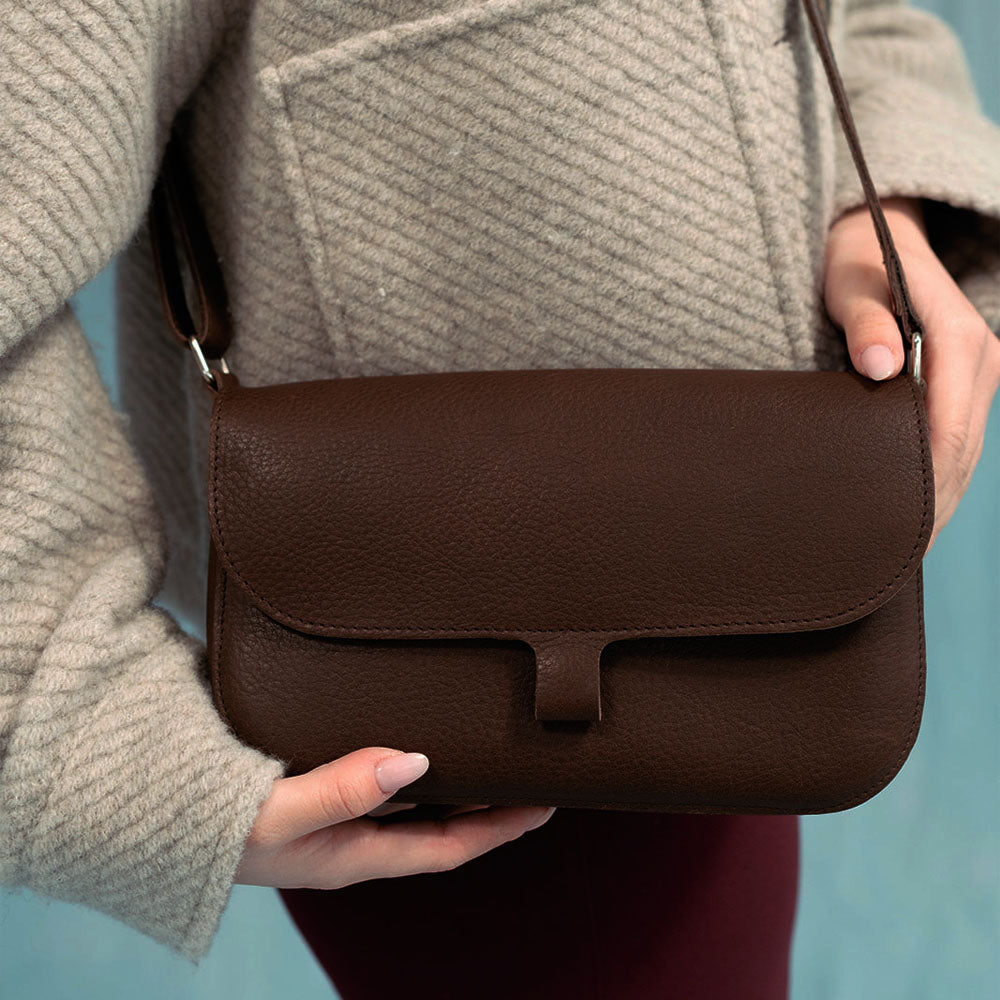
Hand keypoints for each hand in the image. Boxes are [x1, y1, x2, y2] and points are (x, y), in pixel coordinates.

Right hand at [234, 747, 554, 887]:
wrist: (154, 811)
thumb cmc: (209, 826)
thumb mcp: (278, 815)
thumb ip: (343, 789)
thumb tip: (413, 762)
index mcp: (353, 853)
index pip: (446, 848)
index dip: (500, 830)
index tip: (544, 804)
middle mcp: (353, 835)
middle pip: (441, 825)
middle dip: (491, 807)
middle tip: (532, 773)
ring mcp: (337, 812)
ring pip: (416, 801)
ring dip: (457, 784)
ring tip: (494, 754)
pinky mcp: (318, 783)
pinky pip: (382, 776)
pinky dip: (416, 764)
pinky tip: (426, 740)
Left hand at [823, 196, 999, 551]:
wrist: (875, 239)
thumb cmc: (854, 262)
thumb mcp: (850, 282)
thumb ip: (864, 322)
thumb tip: (881, 367)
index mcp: (960, 337)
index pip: (948, 427)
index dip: (923, 478)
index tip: (895, 522)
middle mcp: (981, 359)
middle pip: (962, 449)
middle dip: (932, 501)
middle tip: (891, 550)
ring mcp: (977, 374)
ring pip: (966, 452)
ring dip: (939, 497)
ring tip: (901, 545)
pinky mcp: (964, 384)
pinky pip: (959, 441)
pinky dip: (942, 478)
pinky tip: (916, 511)